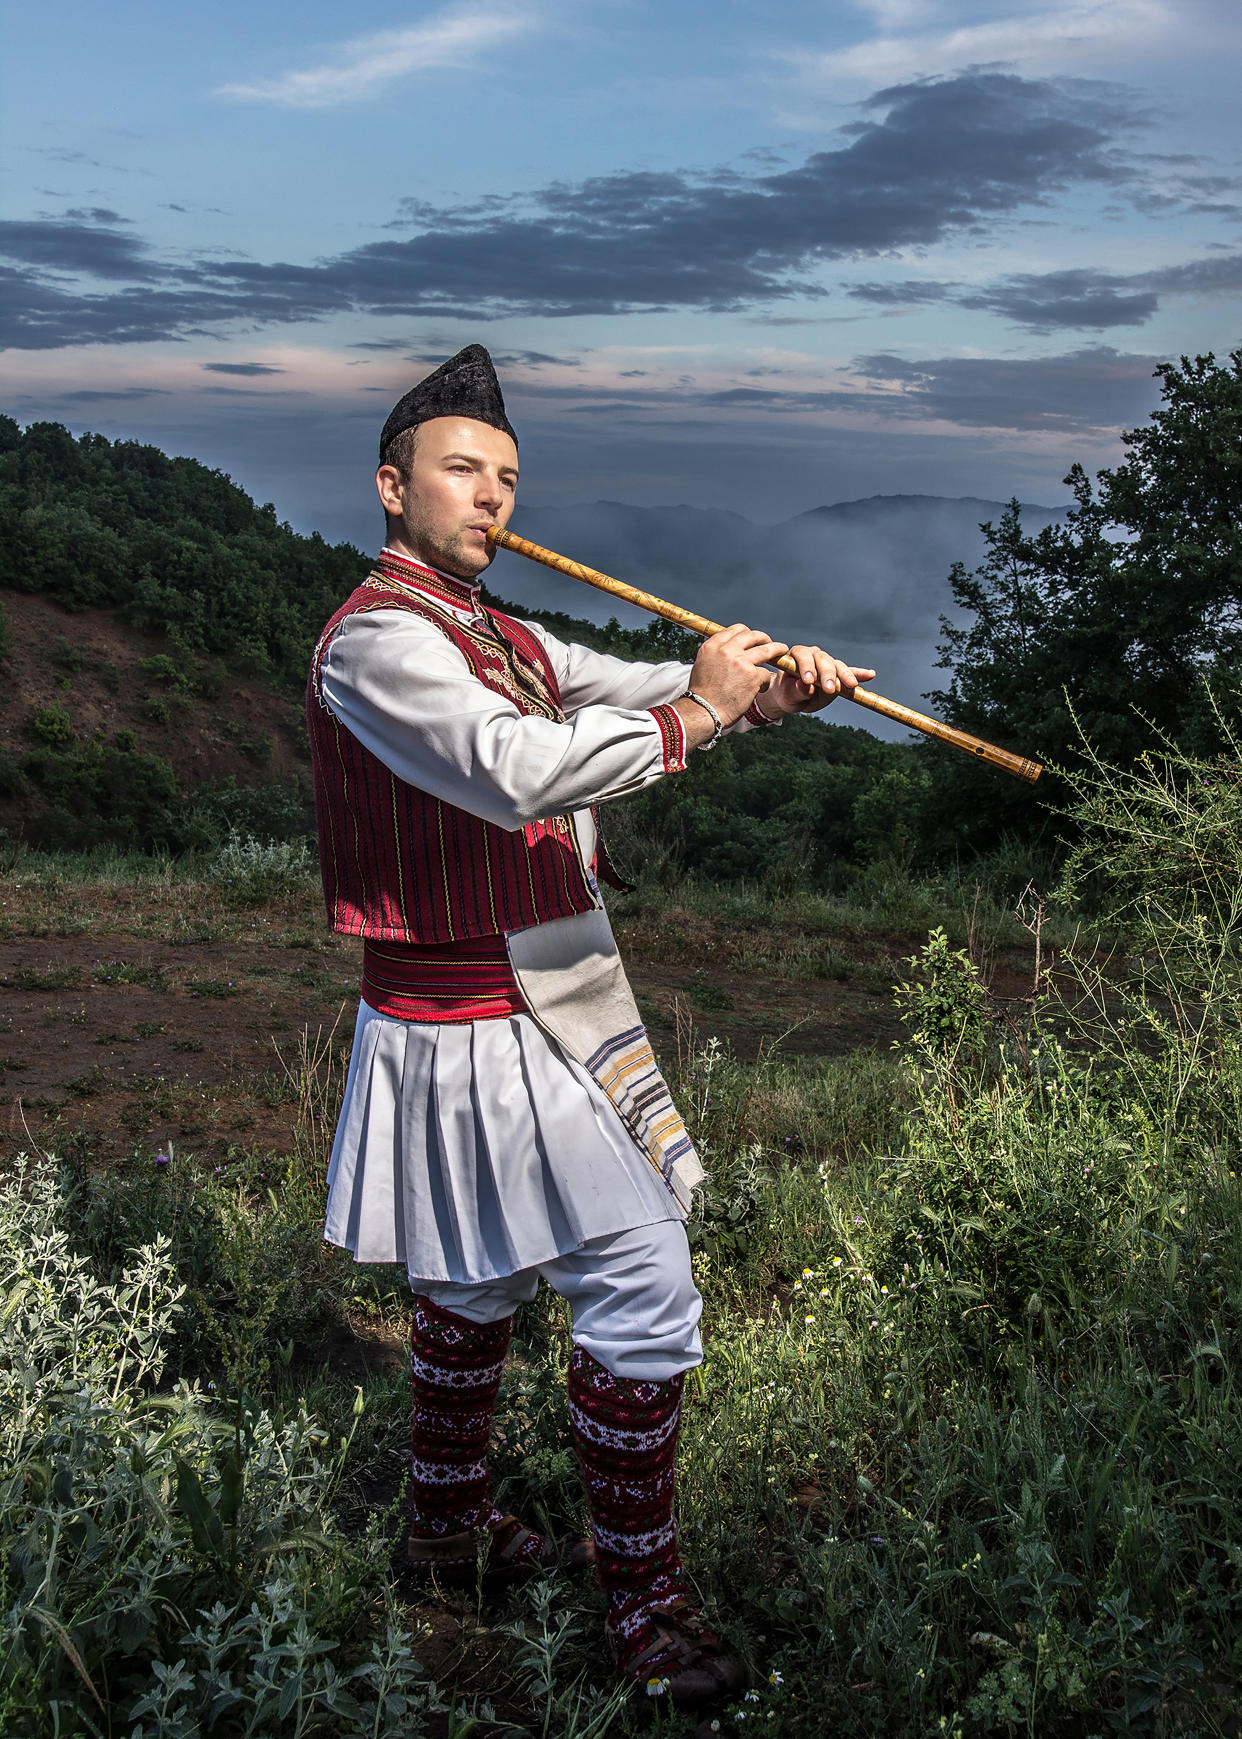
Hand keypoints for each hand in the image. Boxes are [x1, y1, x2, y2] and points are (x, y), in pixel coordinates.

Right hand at [682, 624, 790, 729]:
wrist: (704, 712)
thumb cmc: (703, 694)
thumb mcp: (703, 665)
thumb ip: (717, 654)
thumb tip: (730, 648)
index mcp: (713, 646)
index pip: (736, 630)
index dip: (748, 634)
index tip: (753, 640)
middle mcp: (726, 650)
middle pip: (753, 635)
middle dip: (764, 638)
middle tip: (769, 644)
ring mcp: (740, 662)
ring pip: (767, 650)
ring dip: (777, 650)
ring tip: (782, 652)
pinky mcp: (752, 676)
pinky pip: (766, 673)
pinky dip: (765, 682)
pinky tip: (760, 689)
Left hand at [758, 645, 875, 717]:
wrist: (792, 698)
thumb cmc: (787, 694)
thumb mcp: (788, 695)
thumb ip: (796, 690)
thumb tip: (805, 685)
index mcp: (797, 655)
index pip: (803, 655)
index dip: (807, 666)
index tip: (809, 681)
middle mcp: (813, 655)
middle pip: (823, 660)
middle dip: (827, 674)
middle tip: (829, 689)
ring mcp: (827, 662)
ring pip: (837, 665)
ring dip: (844, 675)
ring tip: (851, 685)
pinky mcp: (838, 672)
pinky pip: (850, 672)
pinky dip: (859, 674)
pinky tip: (870, 675)